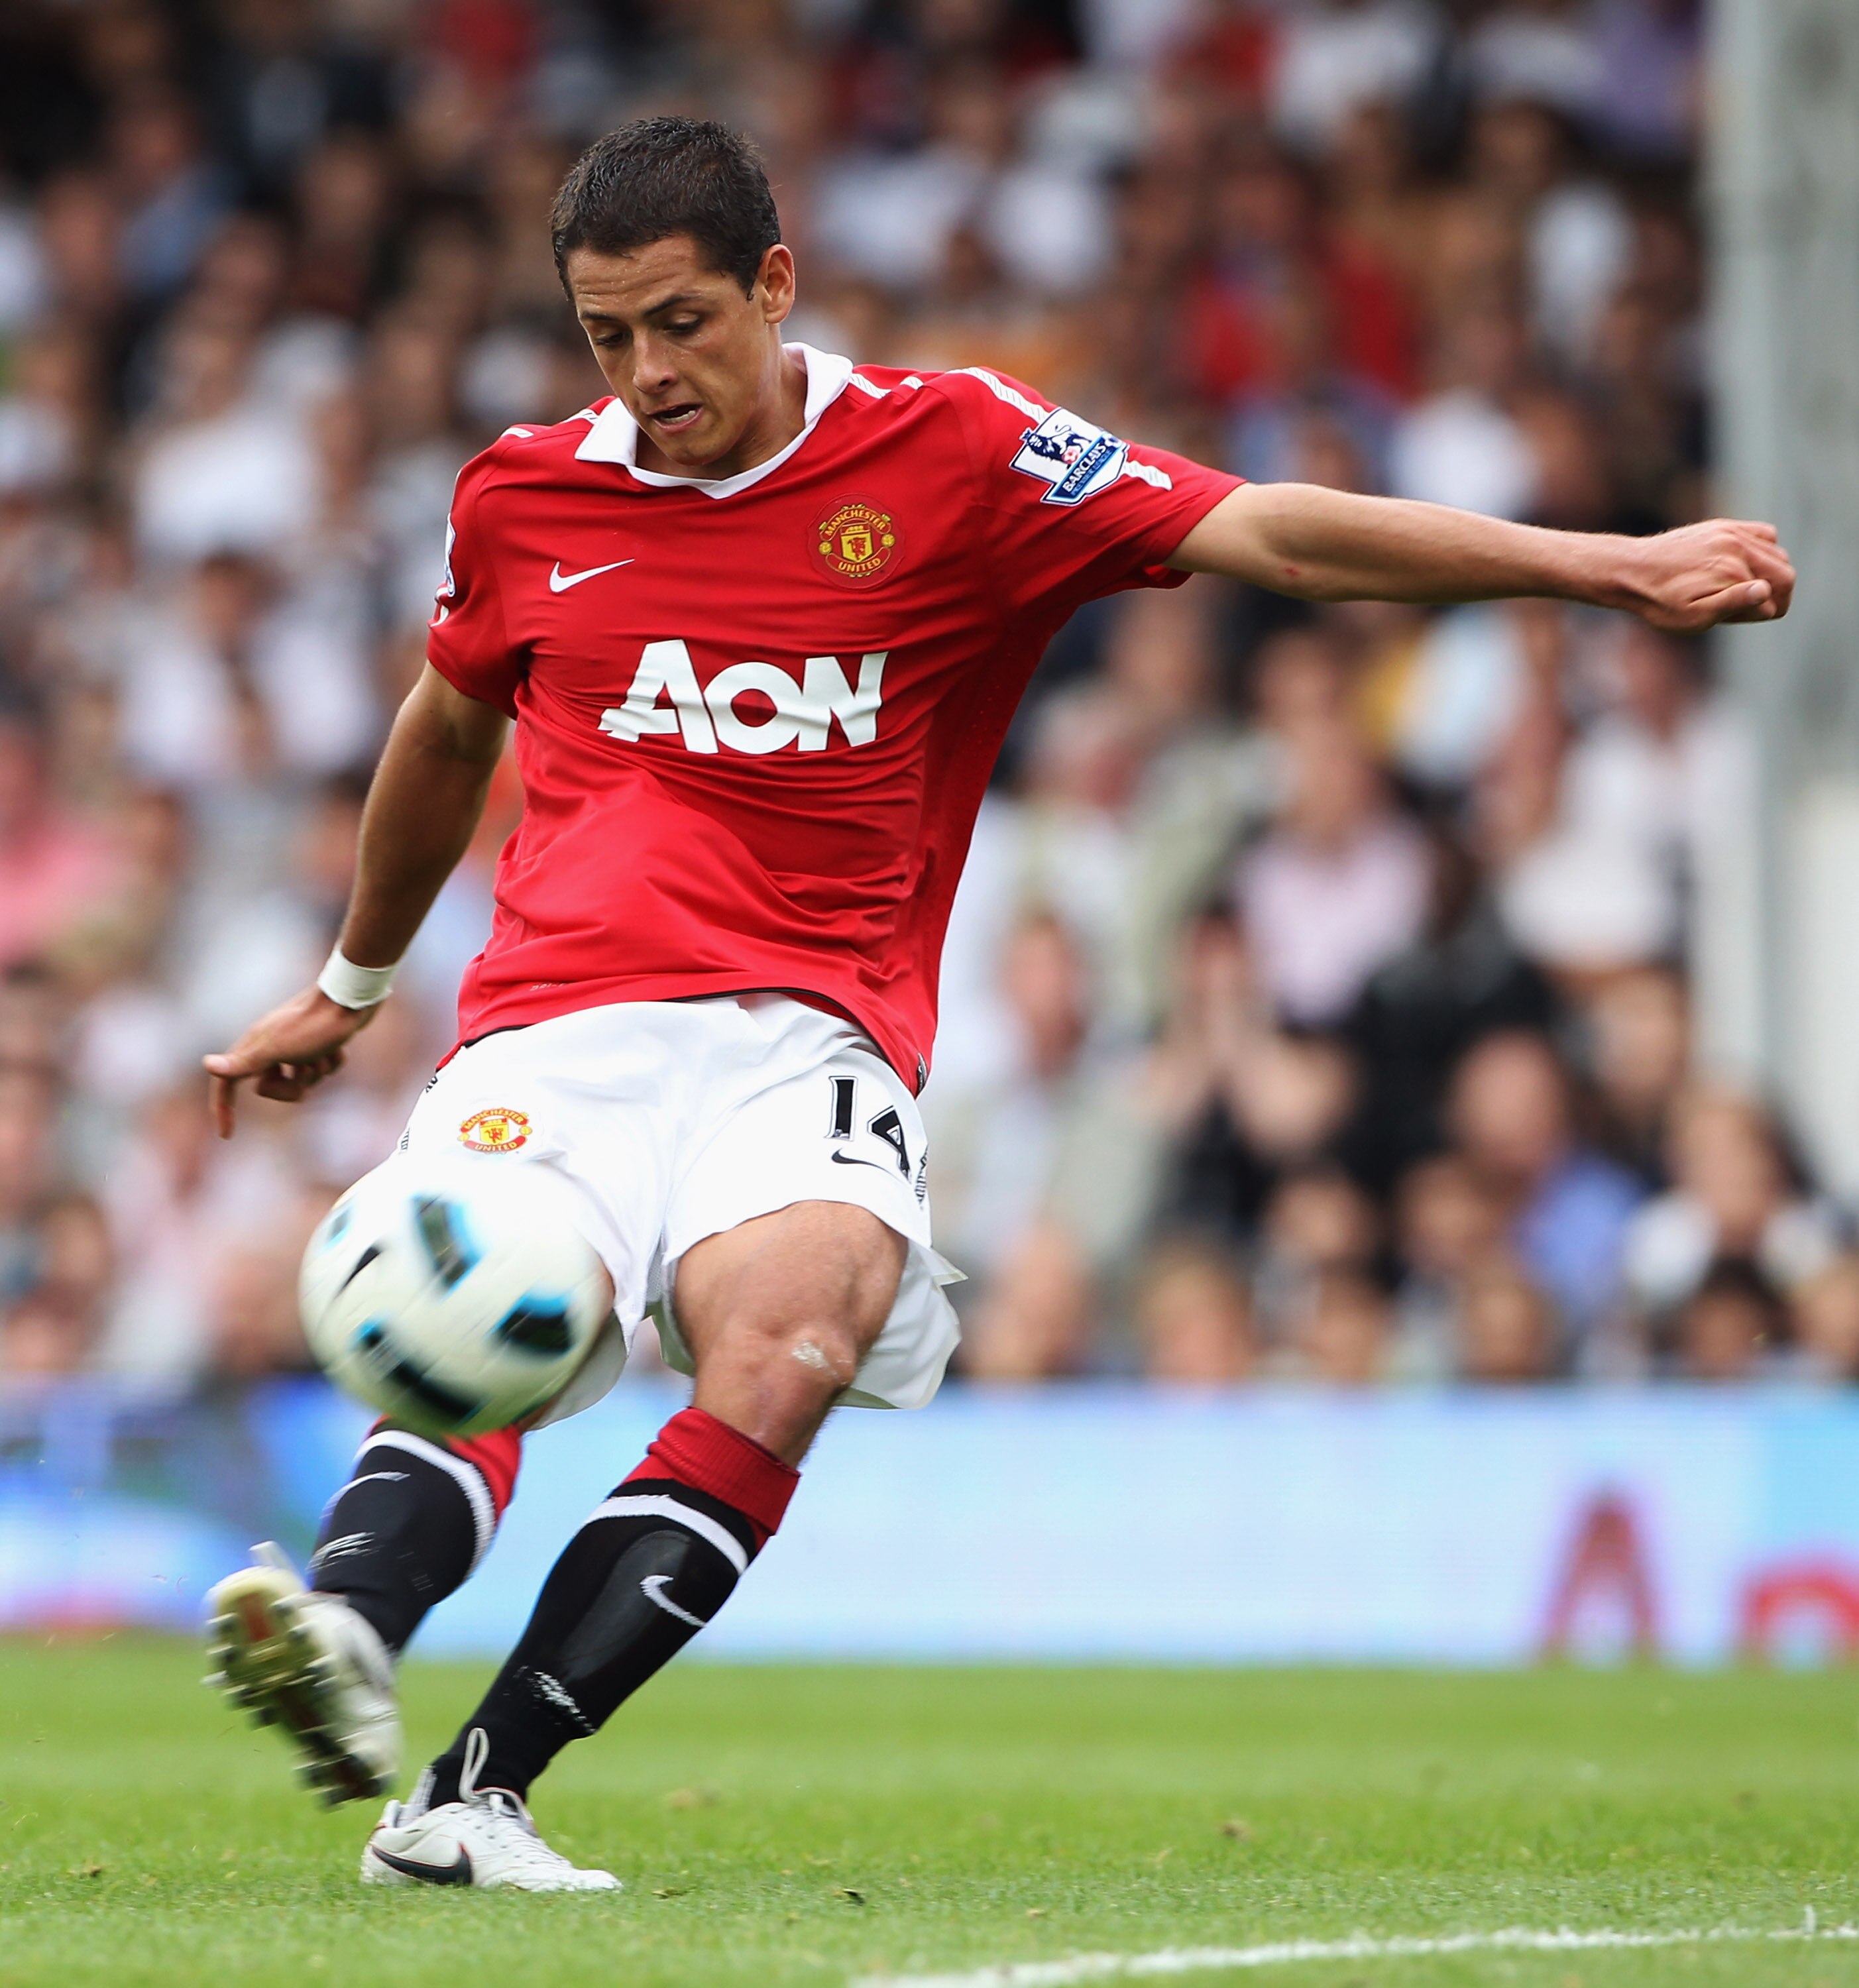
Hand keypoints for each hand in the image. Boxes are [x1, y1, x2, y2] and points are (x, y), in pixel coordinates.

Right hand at [203, 987, 379, 1138]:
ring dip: (316, 1071)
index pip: (226, 1082)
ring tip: (322, 1051)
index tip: (227, 1135)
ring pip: (302, 1080)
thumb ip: (243, 1062)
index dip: (223, 1108)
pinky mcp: (320, 1042)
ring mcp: (296, 1044)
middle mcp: (271, 1045)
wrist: (352, 998)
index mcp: (254, 1046)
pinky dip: (332, 1062)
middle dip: (292, 1086)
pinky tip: (338, 1046)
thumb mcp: (276, 1049)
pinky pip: (324, 1069)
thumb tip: (206, 1064)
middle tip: (304, 1067)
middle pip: (271, 1088)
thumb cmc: (313, 1025)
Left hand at [1618, 519, 1795, 631]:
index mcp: (1732, 572)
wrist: (1629, 571)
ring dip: (1769, 574)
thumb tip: (1765, 590)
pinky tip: (1743, 565)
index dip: (1761, 614)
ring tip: (1739, 589)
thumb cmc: (1658, 603)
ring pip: (1777, 554)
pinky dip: (1765, 550)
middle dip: (1775, 595)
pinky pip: (1764, 533)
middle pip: (1785, 573)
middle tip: (1746, 608)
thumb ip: (1732, 605)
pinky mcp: (1723, 526)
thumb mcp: (1693, 617)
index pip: (1776, 599)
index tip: (1737, 618)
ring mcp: (1731, 533)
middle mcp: (1736, 547)